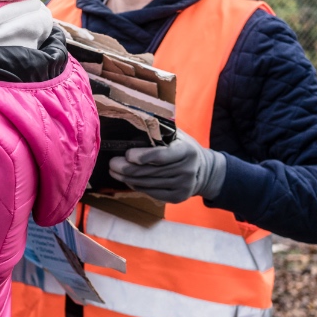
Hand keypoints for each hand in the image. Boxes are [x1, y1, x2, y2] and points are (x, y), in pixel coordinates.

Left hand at [107, 130, 226, 203]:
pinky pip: (152, 192)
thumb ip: (159, 130)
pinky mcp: (177, 197)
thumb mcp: (177, 135)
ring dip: (127, 178)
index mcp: (187, 150)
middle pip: (151, 171)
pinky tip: (127, 180)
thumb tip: (133, 119)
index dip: (144, 156)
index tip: (128, 154)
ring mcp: (183, 185)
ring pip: (148, 183)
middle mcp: (187, 169)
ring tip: (114, 171)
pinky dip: (137, 186)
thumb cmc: (182, 147)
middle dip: (127, 168)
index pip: (163, 155)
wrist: (204, 170)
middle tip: (112, 163)